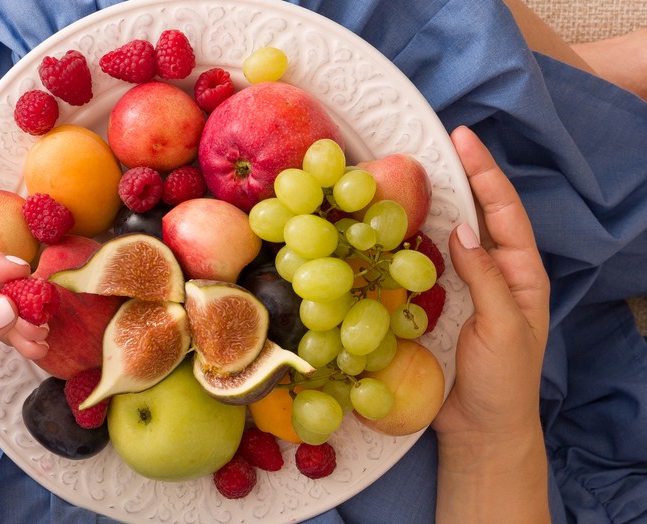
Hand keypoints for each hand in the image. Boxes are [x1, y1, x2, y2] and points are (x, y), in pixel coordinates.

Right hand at [433, 127, 550, 522]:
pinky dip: (407, 242)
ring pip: (445, 236)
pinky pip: (421, 265)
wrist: (479, 428)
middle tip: (431, 143)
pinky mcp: (435, 304)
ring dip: (429, 205)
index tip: (462, 139)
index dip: (485, 173)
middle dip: (458, 176)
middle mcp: (492, 272)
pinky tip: (387, 229)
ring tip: (406, 175)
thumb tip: (464, 229)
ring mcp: (462, 287)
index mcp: (521, 274)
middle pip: (476, 213)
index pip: (504, 212)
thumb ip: (487, 278)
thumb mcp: (503, 328)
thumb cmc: (503, 381)